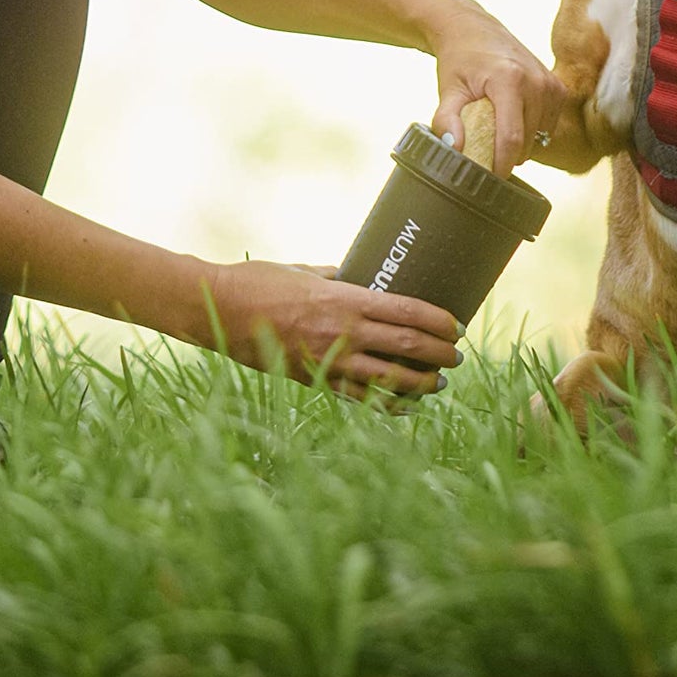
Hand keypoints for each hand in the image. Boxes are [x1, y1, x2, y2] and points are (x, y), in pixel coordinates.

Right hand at [205, 259, 461, 398]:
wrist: (219, 310)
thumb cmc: (260, 282)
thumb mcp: (304, 269)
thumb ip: (334, 275)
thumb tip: (355, 274)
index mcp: (343, 299)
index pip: (405, 311)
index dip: (436, 321)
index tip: (456, 326)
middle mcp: (341, 332)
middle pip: (405, 347)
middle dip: (438, 354)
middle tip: (456, 357)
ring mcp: (328, 361)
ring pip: (388, 379)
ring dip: (420, 383)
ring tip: (438, 384)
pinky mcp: (313, 381)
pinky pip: (358, 398)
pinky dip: (386, 404)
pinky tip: (404, 407)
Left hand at [429, 4, 564, 173]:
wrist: (474, 29)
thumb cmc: (459, 60)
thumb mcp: (448, 89)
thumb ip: (447, 120)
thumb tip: (456, 148)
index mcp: (509, 79)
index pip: (512, 138)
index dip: (501, 165)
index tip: (488, 176)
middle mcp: (536, 80)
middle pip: (525, 142)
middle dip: (505, 153)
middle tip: (484, 141)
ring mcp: (550, 83)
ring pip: (539, 138)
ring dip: (519, 142)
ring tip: (497, 123)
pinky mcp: (558, 88)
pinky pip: (548, 126)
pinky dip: (531, 130)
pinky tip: (513, 115)